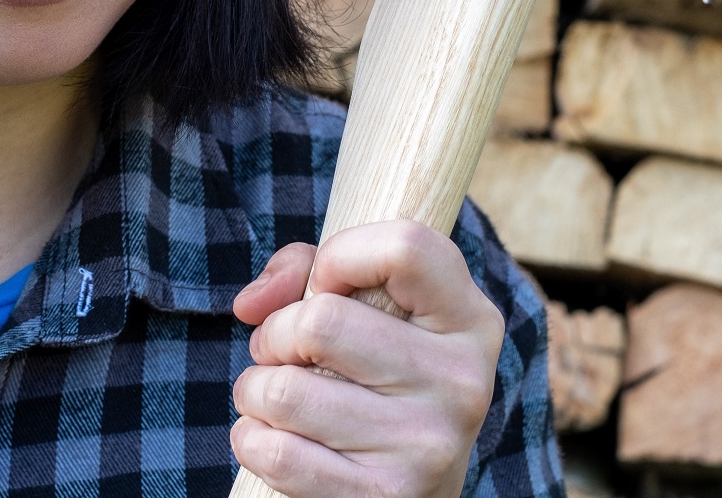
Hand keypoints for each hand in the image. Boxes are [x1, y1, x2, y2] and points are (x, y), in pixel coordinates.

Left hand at [230, 221, 504, 497]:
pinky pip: (276, 453)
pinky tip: (273, 437)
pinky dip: (252, 439)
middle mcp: (461, 381)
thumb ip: (307, 272)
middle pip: (321, 321)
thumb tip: (252, 305)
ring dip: (256, 390)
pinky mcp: (385, 496)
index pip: (406, 248)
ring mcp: (427, 445)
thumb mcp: (369, 306)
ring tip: (277, 396)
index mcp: (470, 319)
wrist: (416, 488)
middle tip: (285, 352)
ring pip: (284, 390)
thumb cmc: (379, 373)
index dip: (341, 256)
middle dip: (277, 333)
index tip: (324, 286)